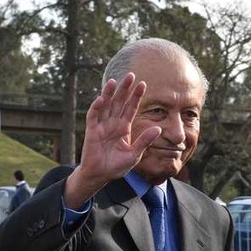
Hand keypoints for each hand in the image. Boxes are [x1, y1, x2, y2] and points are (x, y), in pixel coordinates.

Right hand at [64, 73, 160, 208]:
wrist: (100, 176)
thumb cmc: (116, 166)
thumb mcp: (134, 154)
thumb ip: (144, 141)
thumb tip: (158, 129)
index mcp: (123, 127)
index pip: (131, 108)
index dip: (136, 96)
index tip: (143, 84)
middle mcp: (113, 123)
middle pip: (119, 102)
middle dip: (124, 89)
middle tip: (130, 74)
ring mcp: (102, 126)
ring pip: (106, 105)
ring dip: (109, 93)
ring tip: (114, 81)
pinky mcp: (92, 131)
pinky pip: (94, 116)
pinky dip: (96, 107)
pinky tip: (102, 98)